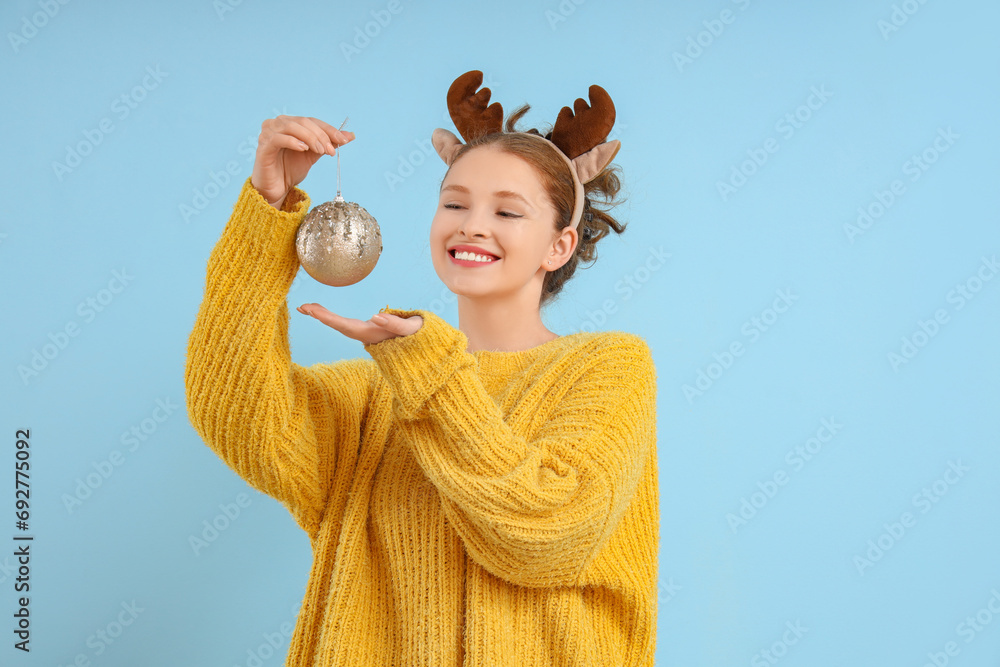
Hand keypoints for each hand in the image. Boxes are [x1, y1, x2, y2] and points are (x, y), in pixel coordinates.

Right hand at [251, 116, 354, 208]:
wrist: (276, 189)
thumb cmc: (290, 169)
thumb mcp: (313, 155)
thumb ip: (328, 143)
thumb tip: (350, 135)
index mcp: (290, 123)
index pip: (311, 121)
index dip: (328, 129)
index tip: (344, 140)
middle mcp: (277, 124)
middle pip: (303, 122)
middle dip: (321, 135)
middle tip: (331, 151)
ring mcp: (268, 134)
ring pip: (291, 127)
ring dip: (310, 138)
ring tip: (320, 151)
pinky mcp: (263, 146)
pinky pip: (278, 138)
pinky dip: (293, 141)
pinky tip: (304, 149)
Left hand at [296, 303, 422, 344]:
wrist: (421, 344)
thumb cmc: (416, 334)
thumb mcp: (411, 328)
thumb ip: (396, 323)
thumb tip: (376, 316)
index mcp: (370, 334)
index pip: (345, 325)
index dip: (327, 318)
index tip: (312, 311)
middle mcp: (363, 334)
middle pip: (337, 326)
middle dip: (320, 316)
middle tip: (302, 307)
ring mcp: (363, 333)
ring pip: (338, 325)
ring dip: (322, 316)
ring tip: (305, 308)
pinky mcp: (364, 329)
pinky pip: (342, 323)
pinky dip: (330, 317)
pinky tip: (320, 312)